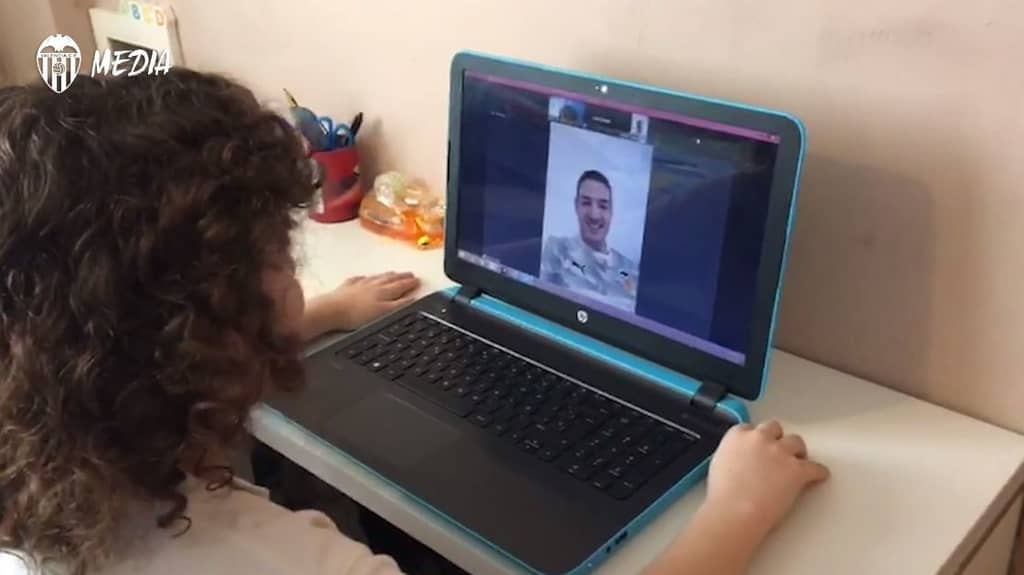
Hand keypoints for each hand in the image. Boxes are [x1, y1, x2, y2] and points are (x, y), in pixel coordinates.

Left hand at [302, 272, 419, 339]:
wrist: (330, 311)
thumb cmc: (356, 316)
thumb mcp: (384, 314)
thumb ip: (399, 306)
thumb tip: (412, 299)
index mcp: (383, 292)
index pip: (401, 286)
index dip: (410, 284)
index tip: (418, 280)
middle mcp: (372, 286)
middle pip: (390, 280)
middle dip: (401, 277)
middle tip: (410, 274)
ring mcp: (358, 286)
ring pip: (376, 278)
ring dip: (386, 276)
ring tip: (393, 273)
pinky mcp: (345, 289)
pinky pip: (357, 280)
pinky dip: (363, 278)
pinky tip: (364, 278)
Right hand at [641, 421, 827, 574]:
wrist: (735, 511)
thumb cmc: (723, 494)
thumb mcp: (718, 463)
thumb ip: (733, 452)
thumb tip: (741, 458)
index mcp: (737, 435)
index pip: (751, 428)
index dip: (756, 439)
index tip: (758, 446)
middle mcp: (760, 438)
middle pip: (775, 428)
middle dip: (777, 439)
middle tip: (778, 452)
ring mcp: (780, 452)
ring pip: (796, 441)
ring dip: (796, 451)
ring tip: (797, 462)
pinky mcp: (797, 469)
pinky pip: (815, 467)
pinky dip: (817, 472)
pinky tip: (818, 475)